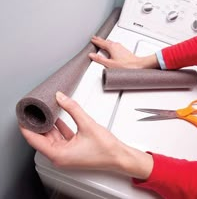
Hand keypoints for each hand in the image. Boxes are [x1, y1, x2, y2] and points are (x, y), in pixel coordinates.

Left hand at [20, 91, 152, 178]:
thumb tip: (61, 97)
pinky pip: (60, 137)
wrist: (118, 155)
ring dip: (48, 125)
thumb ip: (72, 108)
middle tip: (33, 110)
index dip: (26, 127)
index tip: (22, 116)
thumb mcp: (87, 124)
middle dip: (37, 123)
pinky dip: (58, 127)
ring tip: (44, 111)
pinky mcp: (72, 150)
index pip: (34, 140)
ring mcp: (66, 153)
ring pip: (51, 137)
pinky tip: (57, 118)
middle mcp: (60, 156)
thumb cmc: (105, 148)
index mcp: (59, 154)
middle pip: (41, 138)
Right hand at [89, 36, 158, 68]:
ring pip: (110, 42)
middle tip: (95, 38)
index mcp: (111, 47)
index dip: (95, 41)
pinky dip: (110, 44)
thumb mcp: (109, 64)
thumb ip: (99, 59)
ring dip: (105, 41)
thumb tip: (91, 55)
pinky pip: (114, 45)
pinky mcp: (124, 50)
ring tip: (101, 41)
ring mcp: (120, 47)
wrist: (137, 65)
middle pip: (105, 41)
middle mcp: (116, 45)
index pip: (101, 42)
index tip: (92, 40)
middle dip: (100, 39)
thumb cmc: (126, 65)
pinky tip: (111, 47)